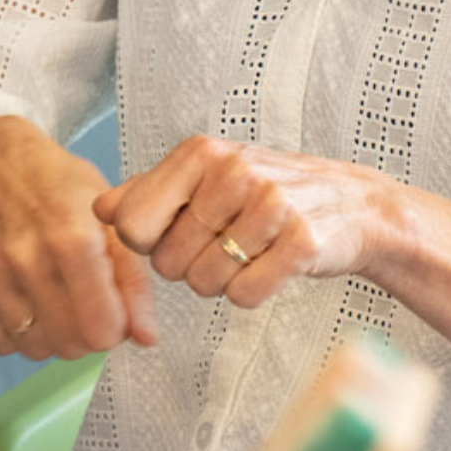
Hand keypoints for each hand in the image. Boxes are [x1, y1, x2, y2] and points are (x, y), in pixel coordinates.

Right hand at [0, 118, 158, 358]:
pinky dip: (16, 332)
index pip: (102, 330)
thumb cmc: (56, 186)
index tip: (112, 309)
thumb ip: (134, 280)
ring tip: (52, 295)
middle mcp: (22, 256)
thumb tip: (146, 339)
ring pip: (34, 349)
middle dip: (85, 334)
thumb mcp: (109, 217)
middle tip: (84, 304)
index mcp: (70, 236)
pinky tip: (22, 298)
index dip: (115, 327)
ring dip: (50, 333)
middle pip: (69, 345)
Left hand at [94, 137, 406, 309]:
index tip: (178, 232)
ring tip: (251, 252)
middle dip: (190, 267)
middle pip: (168, 264)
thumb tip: (99, 209)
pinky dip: (253, 293)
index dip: (150, 244)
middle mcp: (234, 171)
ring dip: (223, 283)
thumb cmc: (265, 194)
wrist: (351, 204)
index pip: (133, 227)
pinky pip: (245, 296)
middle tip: (226, 243)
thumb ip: (147, 193)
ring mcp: (271, 204)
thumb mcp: (204, 180)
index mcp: (200, 154)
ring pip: (205, 284)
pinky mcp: (302, 241)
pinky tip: (273, 266)